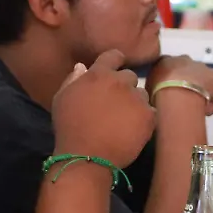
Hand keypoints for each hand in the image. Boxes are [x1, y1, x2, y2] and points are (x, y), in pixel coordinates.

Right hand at [52, 49, 154, 167]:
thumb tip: (82, 67)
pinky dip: (144, 118)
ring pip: (141, 94)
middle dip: (124, 86)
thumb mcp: (62, 99)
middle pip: (129, 76)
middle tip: (116, 103)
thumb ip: (73, 80)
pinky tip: (133, 128)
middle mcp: (120, 82)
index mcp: (98, 74)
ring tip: (125, 119)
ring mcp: (136, 98)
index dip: (115, 61)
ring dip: (135, 102)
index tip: (116, 69)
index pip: (113, 56)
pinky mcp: (148, 116)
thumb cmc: (69, 127)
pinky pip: (150, 111)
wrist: (86, 156)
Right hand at [149, 55, 212, 115]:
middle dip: (187, 84)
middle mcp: (183, 59)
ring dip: (200, 92)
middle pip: (188, 72)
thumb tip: (157, 98)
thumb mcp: (148, 91)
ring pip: (202, 81)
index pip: (169, 69)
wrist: (176, 94)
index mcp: (164, 61)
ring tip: (195, 108)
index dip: (172, 82)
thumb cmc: (157, 95)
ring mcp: (201, 66)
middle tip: (185, 100)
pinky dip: (211, 102)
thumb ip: (153, 89)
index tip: (172, 94)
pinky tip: (205, 112)